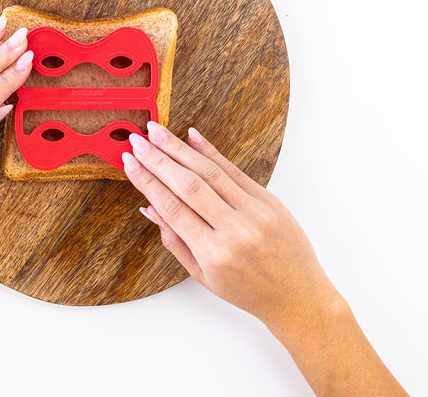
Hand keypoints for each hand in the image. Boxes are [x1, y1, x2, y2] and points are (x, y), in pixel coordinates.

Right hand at [122, 123, 340, 329]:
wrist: (297, 295)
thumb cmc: (248, 290)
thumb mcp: (202, 275)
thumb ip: (175, 241)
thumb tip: (150, 208)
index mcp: (214, 254)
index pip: (172, 208)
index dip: (146, 182)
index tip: (130, 163)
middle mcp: (235, 230)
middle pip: (187, 184)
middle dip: (157, 159)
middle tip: (137, 141)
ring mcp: (254, 212)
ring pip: (209, 172)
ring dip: (179, 148)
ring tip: (157, 132)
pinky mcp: (268, 200)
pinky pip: (234, 170)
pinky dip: (211, 151)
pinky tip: (192, 136)